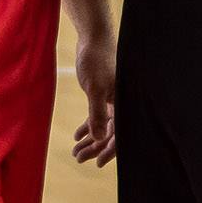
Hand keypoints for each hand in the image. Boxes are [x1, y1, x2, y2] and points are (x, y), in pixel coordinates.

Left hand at [72, 31, 115, 166]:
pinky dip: (89, 126)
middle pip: (112, 133)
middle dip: (96, 148)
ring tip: (76, 152)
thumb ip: (97, 113)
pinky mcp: (106, 94)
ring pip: (104, 126)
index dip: (110, 150)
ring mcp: (115, 99)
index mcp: (125, 102)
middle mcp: (123, 103)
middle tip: (79, 158)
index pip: (121, 133)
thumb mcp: (94, 88)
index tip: (98, 164)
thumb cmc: (96, 60)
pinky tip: (77, 136)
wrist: (94, 38)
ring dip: (91, 140)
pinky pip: (99, 115)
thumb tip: (98, 138)